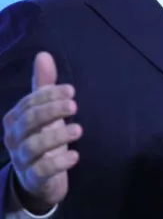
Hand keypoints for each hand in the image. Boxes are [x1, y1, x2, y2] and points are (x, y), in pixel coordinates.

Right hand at [2, 52, 82, 213]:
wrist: (38, 177)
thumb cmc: (42, 134)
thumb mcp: (43, 109)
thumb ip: (43, 84)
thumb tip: (43, 54)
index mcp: (15, 118)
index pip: (29, 102)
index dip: (49, 95)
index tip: (71, 90)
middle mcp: (14, 138)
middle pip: (29, 121)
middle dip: (52, 111)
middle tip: (74, 105)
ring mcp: (22, 159)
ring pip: (33, 146)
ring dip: (57, 136)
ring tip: (79, 129)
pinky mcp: (33, 178)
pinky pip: (41, 171)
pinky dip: (58, 164)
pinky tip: (75, 156)